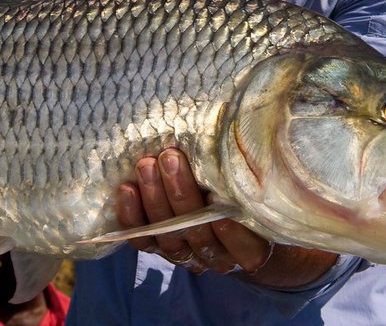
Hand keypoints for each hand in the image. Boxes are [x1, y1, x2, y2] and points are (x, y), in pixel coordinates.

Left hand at [118, 148, 338, 288]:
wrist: (229, 224)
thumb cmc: (248, 196)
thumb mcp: (258, 189)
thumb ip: (251, 176)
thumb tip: (245, 129)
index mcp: (251, 249)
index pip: (247, 249)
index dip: (233, 234)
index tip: (222, 211)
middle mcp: (216, 257)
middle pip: (198, 235)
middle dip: (181, 196)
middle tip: (170, 158)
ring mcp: (185, 254)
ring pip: (168, 237)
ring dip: (154, 200)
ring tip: (146, 165)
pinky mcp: (159, 248)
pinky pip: (142, 239)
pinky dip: (132, 216)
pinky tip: (126, 189)